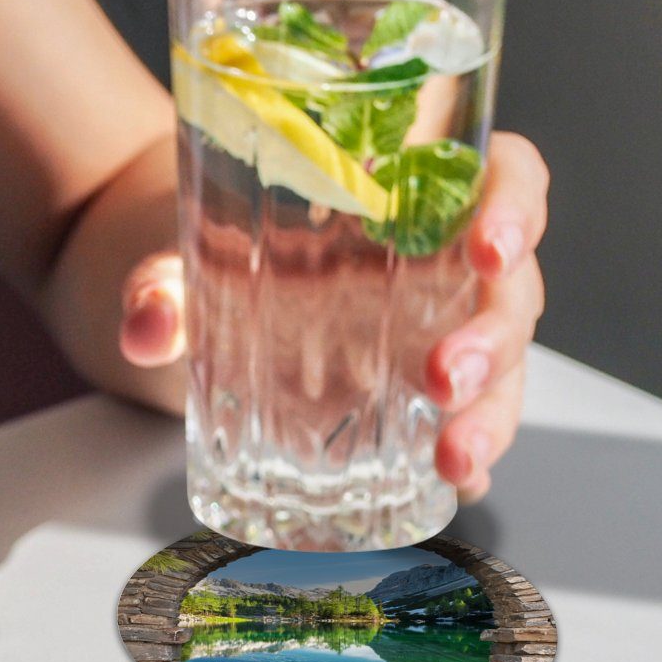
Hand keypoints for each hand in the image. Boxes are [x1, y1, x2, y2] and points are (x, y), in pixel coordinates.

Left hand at [118, 131, 547, 501]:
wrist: (186, 288)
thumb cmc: (211, 244)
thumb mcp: (182, 252)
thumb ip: (160, 283)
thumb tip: (145, 326)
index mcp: (406, 196)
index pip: (503, 174)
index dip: (516, 204)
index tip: (489, 245)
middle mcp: (437, 263)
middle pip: (510, 288)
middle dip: (493, 340)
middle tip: (447, 379)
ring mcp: (432, 332)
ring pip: (502, 365)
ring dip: (491, 414)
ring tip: (455, 460)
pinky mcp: (413, 395)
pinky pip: (463, 421)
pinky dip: (470, 457)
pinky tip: (456, 487)